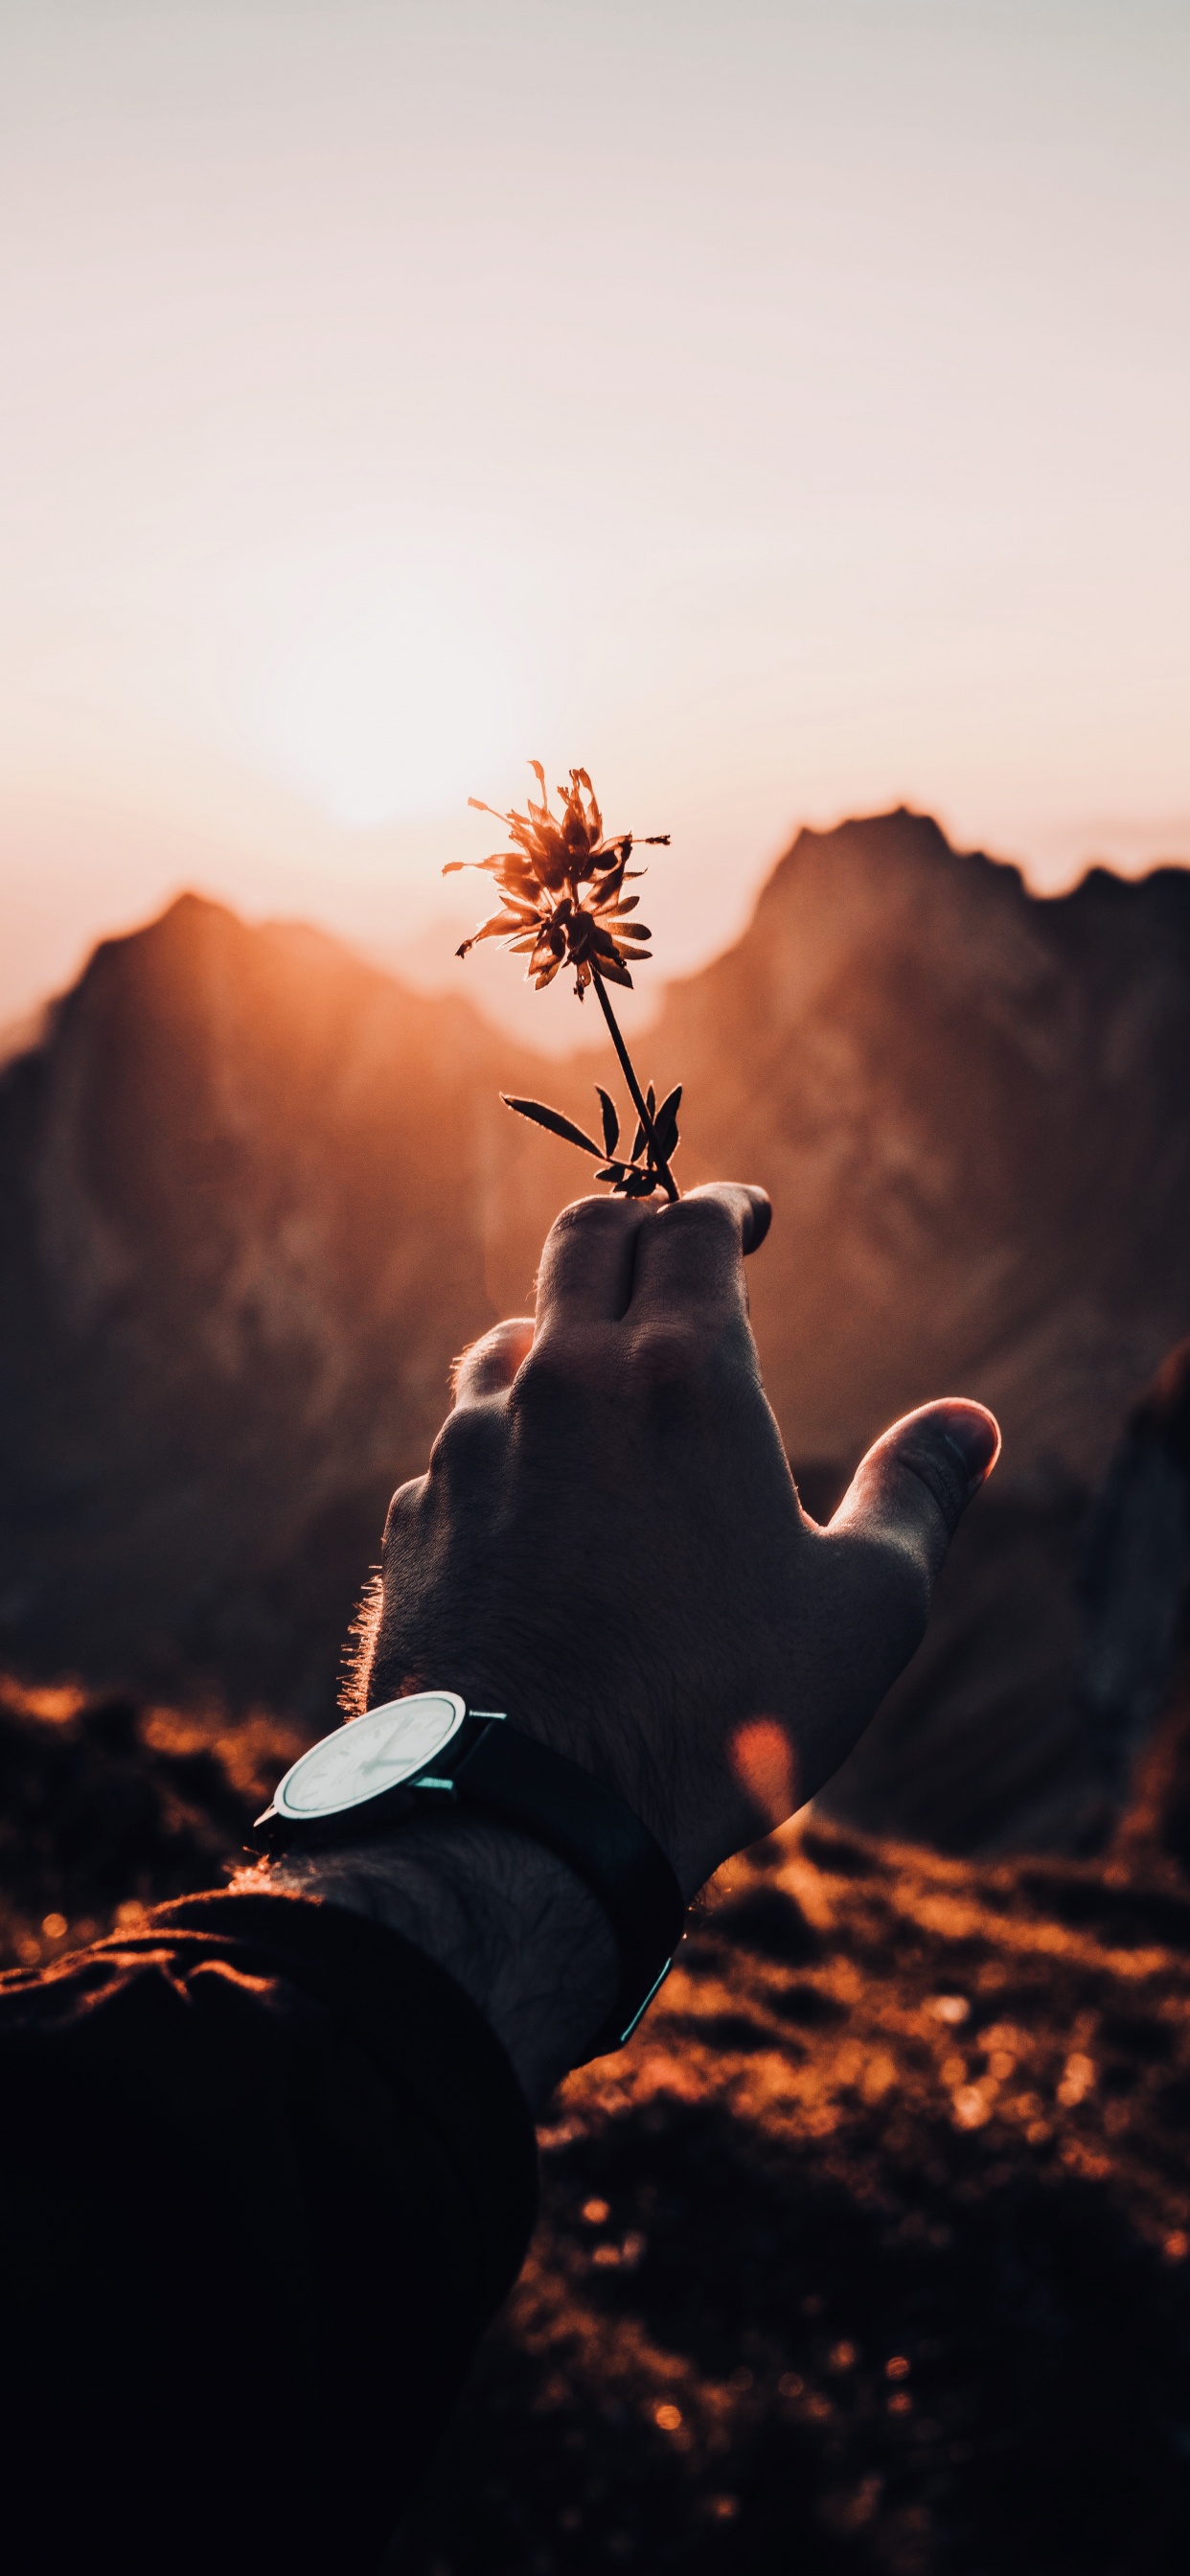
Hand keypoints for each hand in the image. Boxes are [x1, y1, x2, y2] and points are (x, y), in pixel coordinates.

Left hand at [363, 1186, 998, 1898]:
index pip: (690, 1225)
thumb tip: (970, 1425)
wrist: (528, 1819)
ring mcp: (470, 1448)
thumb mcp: (864, 1610)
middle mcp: (561, 1384)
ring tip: (599, 1380)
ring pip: (508, 1341)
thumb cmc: (720, 1714)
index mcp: (680, 1377)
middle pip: (584, 1239)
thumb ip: (916, 1497)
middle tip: (668, 1244)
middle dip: (633, 1224)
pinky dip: (507, 1446)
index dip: (724, 1207)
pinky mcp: (415, 1519)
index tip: (746, 1218)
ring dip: (559, 1338)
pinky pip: (461, 1447)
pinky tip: (537, 1504)